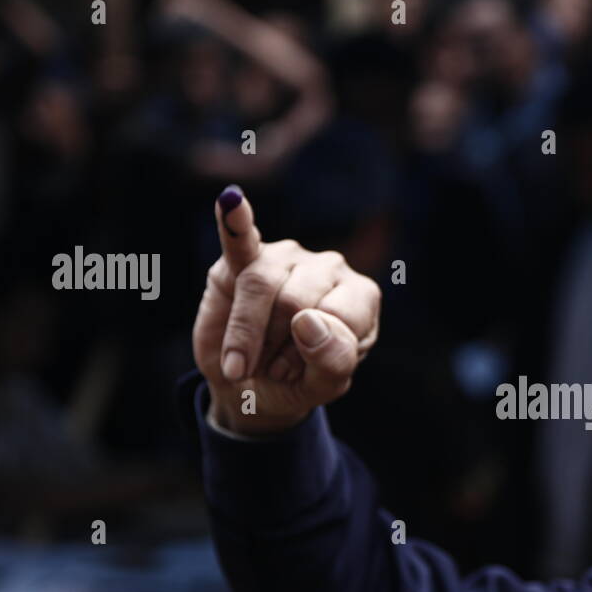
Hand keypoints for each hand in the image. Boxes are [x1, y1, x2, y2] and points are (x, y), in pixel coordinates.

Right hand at [192, 185, 380, 435]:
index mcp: (360, 296)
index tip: (298, 376)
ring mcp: (286, 257)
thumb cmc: (298, 383)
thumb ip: (332, 359)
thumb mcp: (325, 386)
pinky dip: (234, 222)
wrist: (252, 390)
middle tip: (270, 369)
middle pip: (295, 301)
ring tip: (243, 362)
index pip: (337, 318)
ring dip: (246, 334)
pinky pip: (239, 238)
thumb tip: (307, 321)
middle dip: (275, 346)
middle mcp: (328, 267)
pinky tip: (232, 201)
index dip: (309, 354)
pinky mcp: (242, 258)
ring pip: (260, 284)